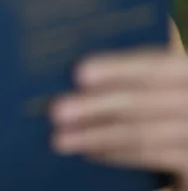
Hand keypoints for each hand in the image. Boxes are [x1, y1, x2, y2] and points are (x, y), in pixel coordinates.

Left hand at [49, 50, 187, 189]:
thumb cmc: (169, 92)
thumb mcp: (166, 75)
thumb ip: (136, 69)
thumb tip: (82, 69)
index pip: (155, 67)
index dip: (117, 69)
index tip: (78, 72)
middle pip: (144, 104)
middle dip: (95, 107)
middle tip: (56, 111)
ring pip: (143, 135)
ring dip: (96, 136)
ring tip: (61, 138)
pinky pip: (153, 158)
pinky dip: (118, 154)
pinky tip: (89, 151)